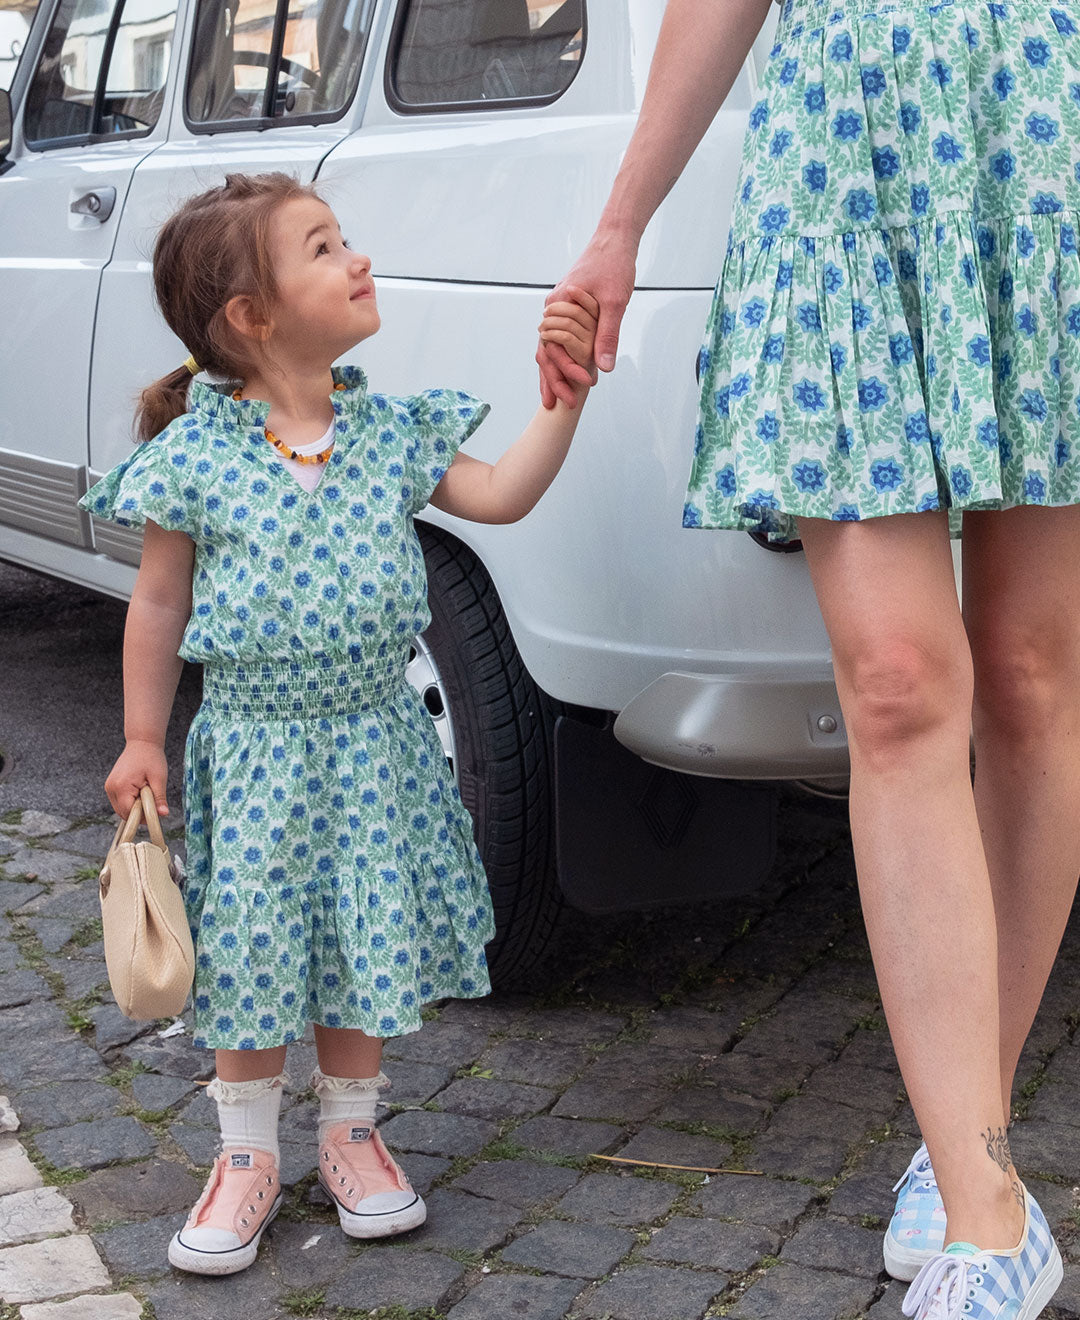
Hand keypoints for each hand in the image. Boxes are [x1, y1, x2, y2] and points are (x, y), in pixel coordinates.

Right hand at [105, 740, 168, 818]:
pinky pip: (120, 801)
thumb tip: (163, 814)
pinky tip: (140, 792)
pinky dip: (130, 801)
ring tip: (146, 794)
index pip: (128, 813)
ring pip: (121, 809)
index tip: (155, 814)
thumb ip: (159, 798)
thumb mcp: (159, 778)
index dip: (142, 817)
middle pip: (123, 813)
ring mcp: (109, 787)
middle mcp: (111, 788)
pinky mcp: (111, 786)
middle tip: (153, 803)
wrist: (142, 743)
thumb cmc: (151, 758)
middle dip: (138, 813)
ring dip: (134, 807)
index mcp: (121, 786)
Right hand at [537, 229, 637, 407]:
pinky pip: (558, 339)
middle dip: (553, 380)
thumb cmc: (614, 266)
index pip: (552, 349)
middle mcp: (552, 310)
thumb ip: (607, 335)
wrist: (613, 241)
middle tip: (560, 406)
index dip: (563, 373)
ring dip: (554, 373)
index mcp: (558, 306)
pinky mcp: (567, 311)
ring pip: (549, 348)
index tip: (579, 390)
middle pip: (546, 352)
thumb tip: (603, 367)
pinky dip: (560, 359)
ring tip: (555, 400)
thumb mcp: (615, 302)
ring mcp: (558, 311)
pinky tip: (564, 376)